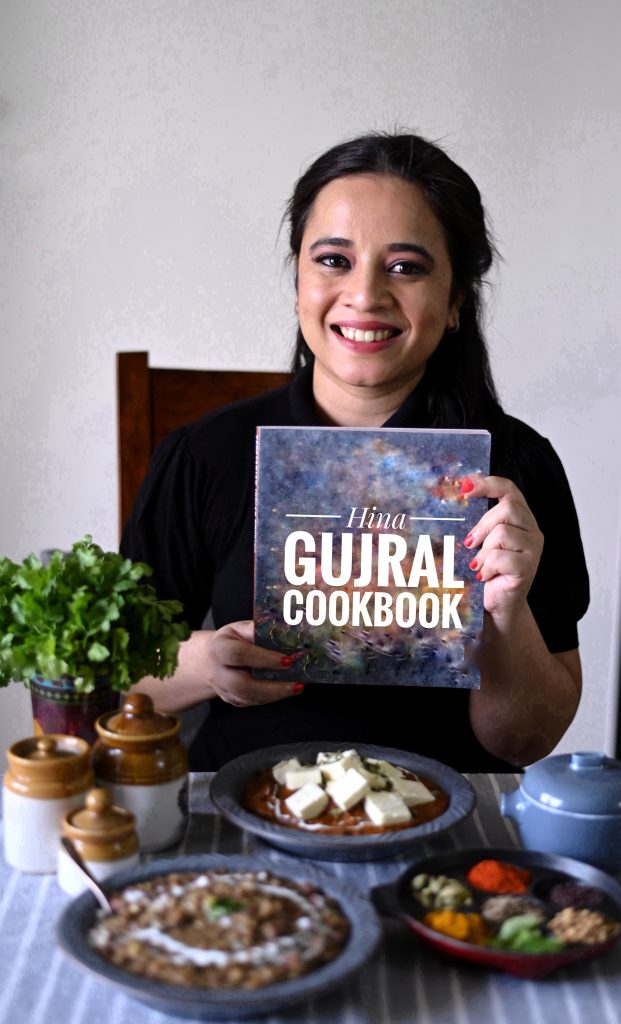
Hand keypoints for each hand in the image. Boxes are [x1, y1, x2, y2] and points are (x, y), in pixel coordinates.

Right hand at [204, 620, 302, 706]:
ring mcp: (224, 690)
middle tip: (297, 683)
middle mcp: (218, 672)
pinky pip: (253, 702)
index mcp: (219, 648)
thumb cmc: (231, 641)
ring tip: (297, 686)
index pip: (239, 654)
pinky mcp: (233, 700)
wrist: (210, 660)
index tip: (287, 660)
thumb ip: (256, 630)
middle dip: (272, 687)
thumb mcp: (240, 628)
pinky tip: (287, 690)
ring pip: (249, 698)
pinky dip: (272, 697)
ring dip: (276, 694)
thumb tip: (283, 632)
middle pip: (242, 685)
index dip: (264, 659)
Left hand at [462, 476, 542, 619]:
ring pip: (503, 532)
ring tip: (479, 564)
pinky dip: (486, 567)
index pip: (510, 489)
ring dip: (484, 550)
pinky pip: (500, 557)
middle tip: (470, 543)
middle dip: (483, 525)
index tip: (463, 487)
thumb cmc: (487, 571)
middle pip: (508, 508)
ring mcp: (533, 549)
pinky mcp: (528, 568)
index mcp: (521, 519)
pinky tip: (484, 576)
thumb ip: (478, 522)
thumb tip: (454, 498)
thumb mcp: (481, 542)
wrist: (498, 606)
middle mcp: (532, 530)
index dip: (488, 483)